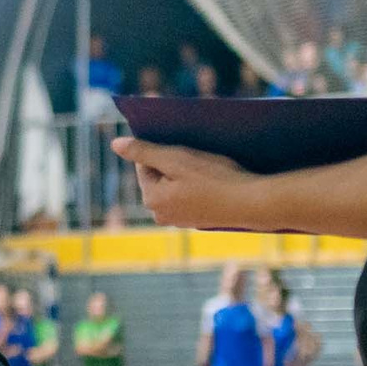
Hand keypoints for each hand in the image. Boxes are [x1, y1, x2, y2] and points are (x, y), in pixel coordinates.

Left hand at [112, 136, 259, 229]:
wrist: (251, 203)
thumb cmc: (214, 179)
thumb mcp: (176, 159)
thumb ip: (143, 152)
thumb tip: (115, 144)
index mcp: (151, 199)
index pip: (144, 164)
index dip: (163, 150)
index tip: (181, 146)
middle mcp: (161, 215)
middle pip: (159, 176)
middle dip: (173, 163)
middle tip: (196, 157)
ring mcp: (180, 220)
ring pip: (175, 186)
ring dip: (186, 174)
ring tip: (207, 167)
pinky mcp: (197, 220)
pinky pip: (190, 196)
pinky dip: (198, 186)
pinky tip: (214, 180)